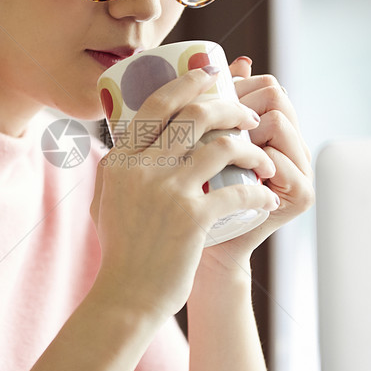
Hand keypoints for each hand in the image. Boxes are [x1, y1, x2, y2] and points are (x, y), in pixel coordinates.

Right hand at [89, 68, 280, 319]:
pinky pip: (238, 191)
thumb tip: (127, 136)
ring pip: (223, 147)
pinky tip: (266, 197)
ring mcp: (168, 192)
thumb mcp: (104, 199)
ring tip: (264, 158)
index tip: (212, 75)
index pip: (158, 105)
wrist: (127, 296)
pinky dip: (258, 192)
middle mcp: (142, 168)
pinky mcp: (192, 219)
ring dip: (252, 149)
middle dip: (231, 108)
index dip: (189, 84)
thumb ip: (116, 166)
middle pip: (195, 116)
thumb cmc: (121, 249)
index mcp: (121, 159)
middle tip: (250, 116)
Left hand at [199, 56, 314, 273]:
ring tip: (216, 147)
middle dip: (239, 102)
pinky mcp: (300, 195)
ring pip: (278, 120)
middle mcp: (290, 143)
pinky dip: (253, 160)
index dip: (235, 84)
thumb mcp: (189, 149)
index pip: (263, 85)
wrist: (200, 254)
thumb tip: (225, 63)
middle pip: (275, 94)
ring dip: (244, 129)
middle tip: (207, 122)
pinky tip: (229, 171)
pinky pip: (279, 159)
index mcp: (268, 128)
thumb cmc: (188, 200)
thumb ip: (201, 110)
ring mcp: (298, 167)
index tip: (204, 95)